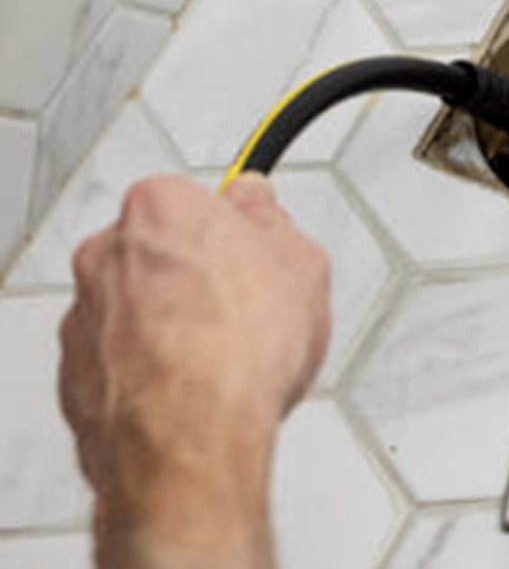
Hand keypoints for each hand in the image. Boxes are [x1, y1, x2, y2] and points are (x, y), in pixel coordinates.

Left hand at [59, 175, 330, 568]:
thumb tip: (259, 208)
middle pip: (161, 254)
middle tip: (247, 310)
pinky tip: (195, 393)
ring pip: (137, 311)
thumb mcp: (302, 262)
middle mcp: (106, 255)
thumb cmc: (238, 351)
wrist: (191, 439)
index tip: (256, 252)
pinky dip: (150, 374)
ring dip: (174, 328)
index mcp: (159, 207)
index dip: (238, 233)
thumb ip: (271, 221)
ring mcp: (84, 318)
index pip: (201, 200)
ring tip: (225, 362)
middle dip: (199, 278)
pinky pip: (120, 363)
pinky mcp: (76, 378)